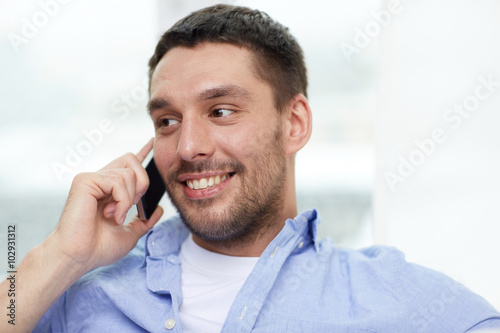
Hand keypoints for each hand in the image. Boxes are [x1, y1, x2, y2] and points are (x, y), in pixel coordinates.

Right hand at [48, 139, 163, 271]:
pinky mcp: (85, 180)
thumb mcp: (130, 234)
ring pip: (128, 173)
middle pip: (132, 160)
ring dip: (129, 199)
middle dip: (142, 183)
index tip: (152, 142)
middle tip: (132, 205)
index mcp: (110, 190)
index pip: (127, 165)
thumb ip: (144, 221)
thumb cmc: (98, 248)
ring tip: (114, 216)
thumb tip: (158, 209)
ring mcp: (92, 179)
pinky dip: (122, 201)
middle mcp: (101, 180)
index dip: (142, 152)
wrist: (79, 256)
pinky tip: (110, 214)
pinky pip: (118, 180)